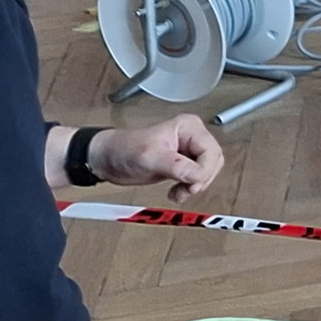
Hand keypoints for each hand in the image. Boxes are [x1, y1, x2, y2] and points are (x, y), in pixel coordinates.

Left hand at [93, 115, 223, 199]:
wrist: (107, 159)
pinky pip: (198, 177)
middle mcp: (193, 137)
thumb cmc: (124, 150)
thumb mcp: (150, 157)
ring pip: (208, 171)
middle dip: (201, 179)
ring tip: (178, 192)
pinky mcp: (182, 164)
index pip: (211, 152)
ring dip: (196, 185)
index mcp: (189, 128)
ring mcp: (188, 150)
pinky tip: (176, 192)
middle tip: (185, 190)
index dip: (204, 171)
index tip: (190, 185)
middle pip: (213, 162)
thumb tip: (198, 177)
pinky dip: (190, 188)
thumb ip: (176, 166)